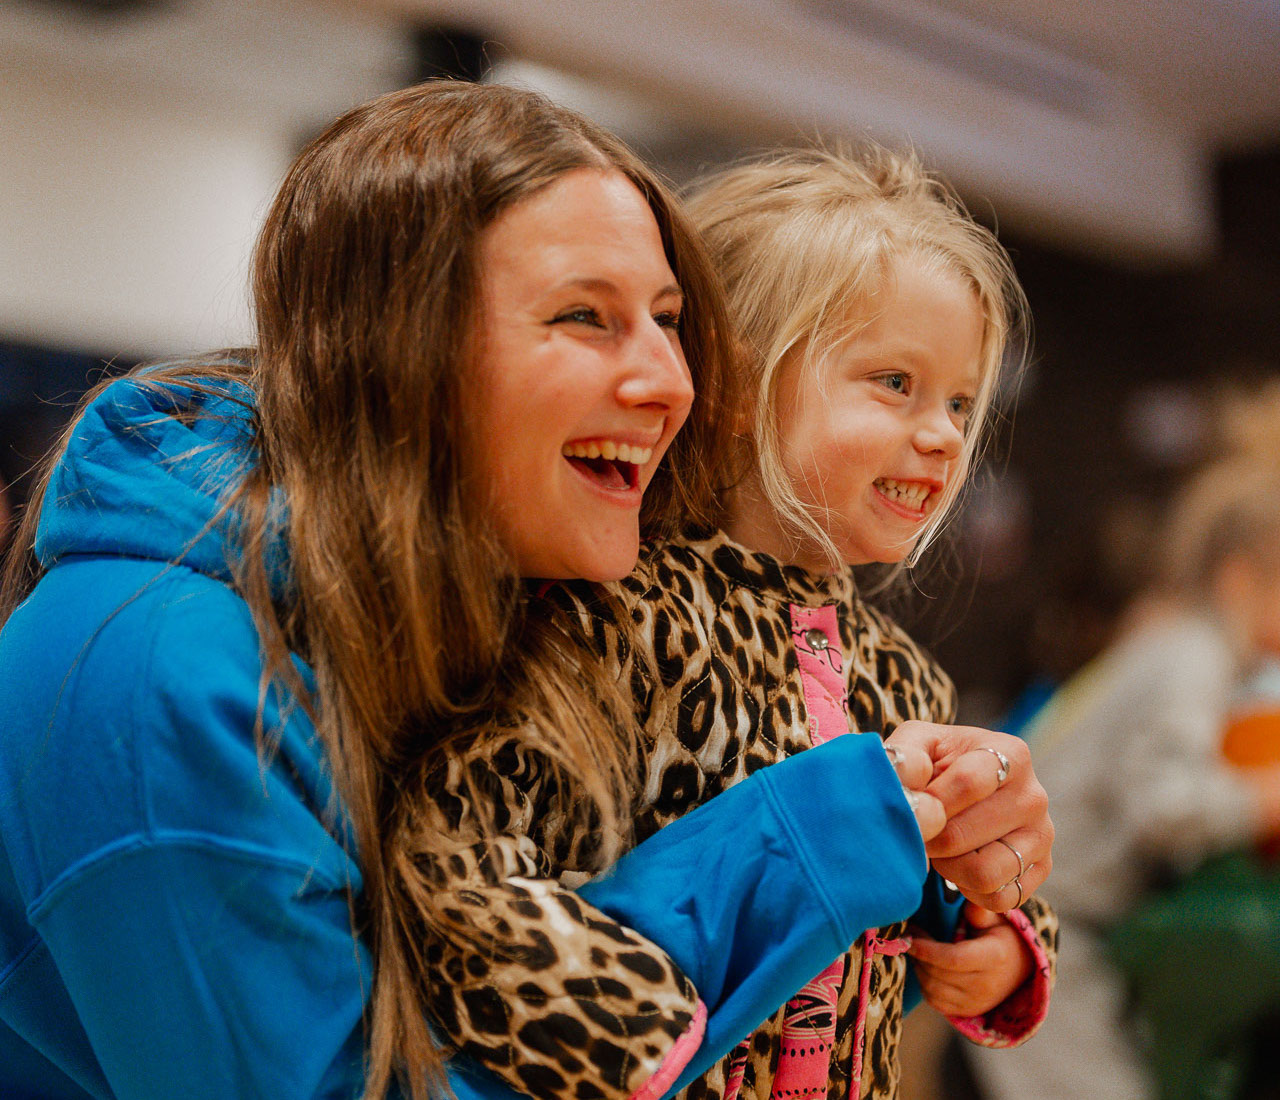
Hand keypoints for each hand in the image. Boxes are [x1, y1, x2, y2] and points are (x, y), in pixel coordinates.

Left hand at [882, 721, 1052, 909]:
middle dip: (930, 838)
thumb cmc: (937, 764)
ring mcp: (1041, 835)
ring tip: (940, 847)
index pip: (967, 783)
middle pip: (962, 835)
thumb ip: (906, 757)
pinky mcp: (1041, 870)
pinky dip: (971, 891)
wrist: (960, 789)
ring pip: (983, 874)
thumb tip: (910, 783)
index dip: (929, 803)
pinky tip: (960, 867)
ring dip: (948, 867)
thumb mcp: (918, 745)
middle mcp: (1033, 796)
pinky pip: (1000, 899)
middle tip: (920, 831)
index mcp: (1009, 754)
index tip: (911, 808)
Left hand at [907, 903, 1031, 1017]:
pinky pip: (935, 1001)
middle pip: (939, 974)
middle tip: (910, 936)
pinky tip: (926, 967)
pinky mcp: (967, 1011)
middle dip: (918, 955)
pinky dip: (924, 984)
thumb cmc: (1001, 937)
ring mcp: (977, 1002)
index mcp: (994, 957)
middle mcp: (986, 985)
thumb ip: (978, 910)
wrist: (1020, 968)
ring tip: (918, 950)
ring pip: (933, 989)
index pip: (954, 958)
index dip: (927, 949)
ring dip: (919, 968)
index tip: (909, 936)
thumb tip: (966, 893)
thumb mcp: (995, 919)